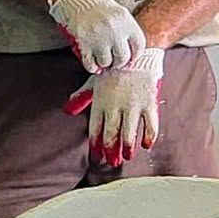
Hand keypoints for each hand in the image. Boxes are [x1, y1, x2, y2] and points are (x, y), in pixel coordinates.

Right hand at [47, 0, 145, 72]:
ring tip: (101, 57)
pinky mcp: (83, 41)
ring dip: (104, 63)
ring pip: (106, 62)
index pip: (139, 45)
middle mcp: (114, 29)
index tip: (130, 57)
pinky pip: (90, 63)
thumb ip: (126, 29)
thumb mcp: (117, 12)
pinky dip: (92, 66)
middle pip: (123, 57)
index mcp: (125, 20)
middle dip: (118, 61)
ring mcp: (98, 36)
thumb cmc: (95, 4)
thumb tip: (132, 51)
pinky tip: (92, 64)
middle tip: (114, 60)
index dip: (135, 54)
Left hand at [65, 49, 164, 164]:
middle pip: (112, 133)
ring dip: (128, 147)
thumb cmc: (114, 70)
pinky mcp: (150, 104)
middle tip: (112, 162)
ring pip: (130, 132)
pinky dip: (149, 136)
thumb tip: (67, 110)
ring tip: (127, 157)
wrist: (136, 55)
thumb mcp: (95, 81)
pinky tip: (147, 146)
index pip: (96, 127)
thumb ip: (82, 97)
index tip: (97, 156)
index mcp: (101, 102)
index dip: (96, 144)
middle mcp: (116, 106)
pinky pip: (150, 125)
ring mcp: (134, 105)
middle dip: (111, 150)